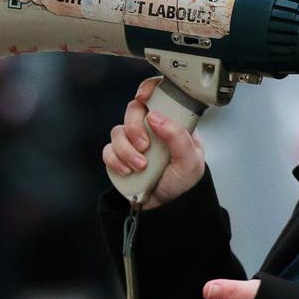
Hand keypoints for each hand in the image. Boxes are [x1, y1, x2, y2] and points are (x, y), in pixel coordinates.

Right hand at [102, 76, 205, 209]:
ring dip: (126, 149)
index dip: (148, 89)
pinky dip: (116, 160)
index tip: (143, 98)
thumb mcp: (190, 160)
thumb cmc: (184, 183)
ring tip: (141, 166)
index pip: (159, 95)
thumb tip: (154, 116)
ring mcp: (134, 143)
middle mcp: (152, 129)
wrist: (169, 209)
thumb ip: (177, 136)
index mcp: (172, 123)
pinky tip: (129, 171)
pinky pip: (108, 151)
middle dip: (134, 127)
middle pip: (133, 110)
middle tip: (145, 146)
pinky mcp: (120, 158)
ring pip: (118, 131)